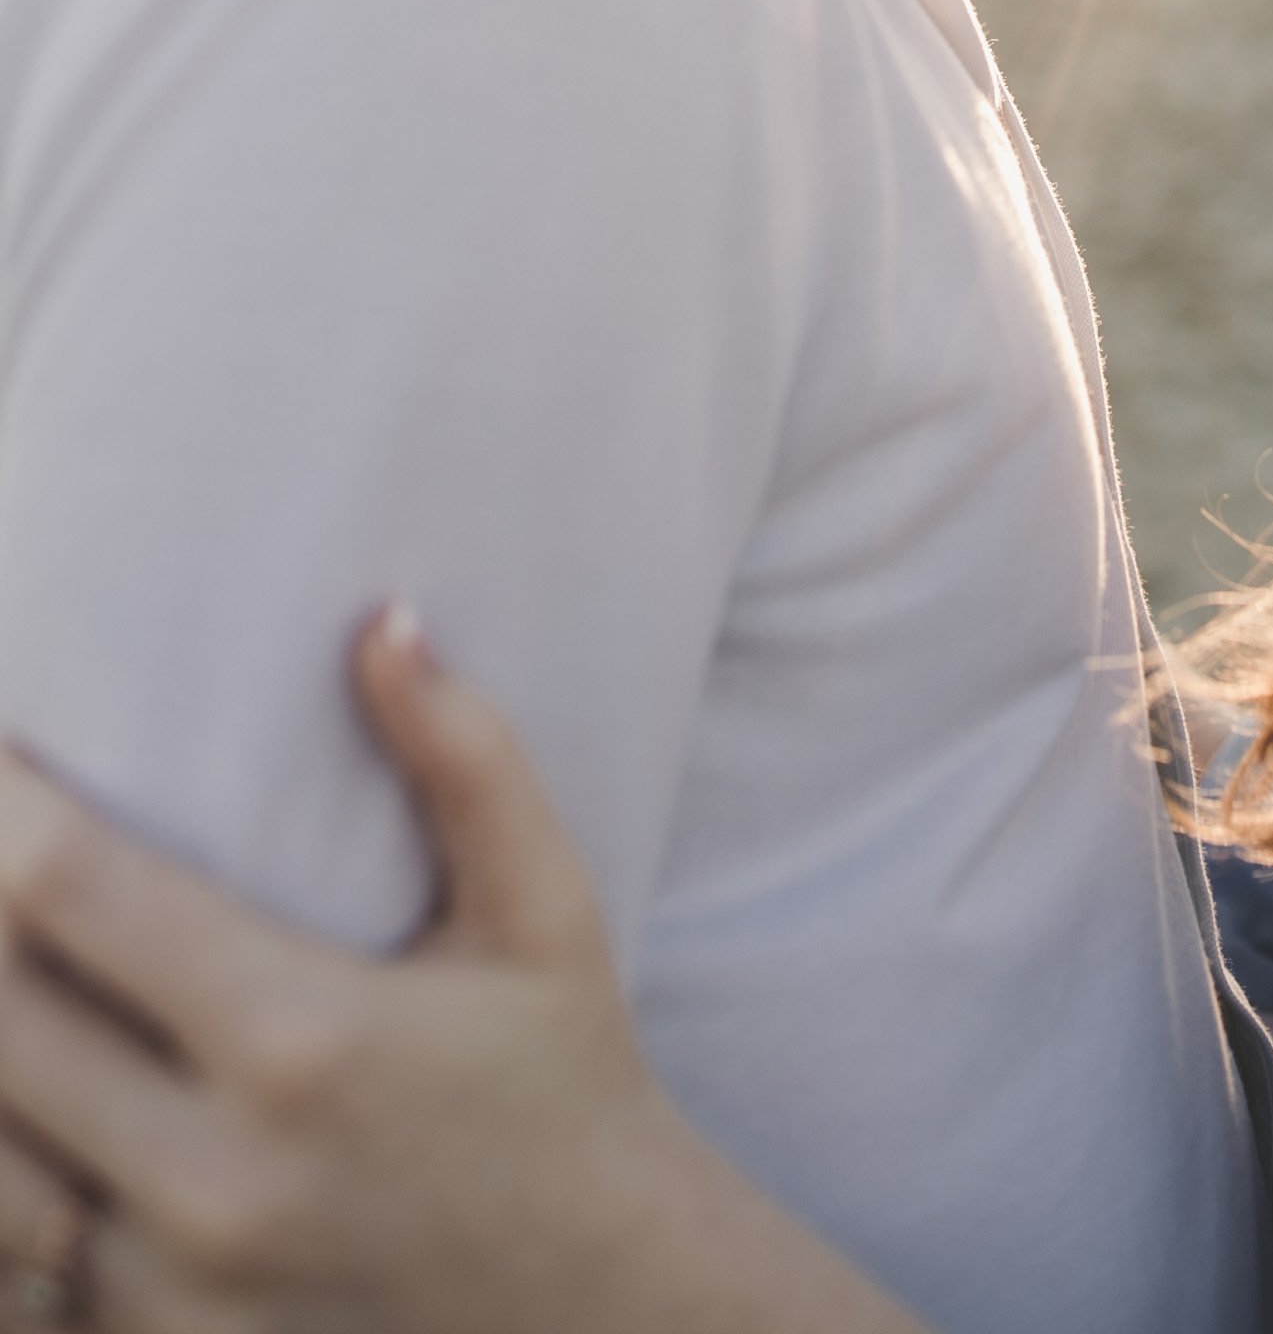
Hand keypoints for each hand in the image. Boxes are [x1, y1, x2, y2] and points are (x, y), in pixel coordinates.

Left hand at [0, 611, 921, 1332]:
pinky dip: (6, 1161)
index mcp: (304, 1037)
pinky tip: (36, 1084)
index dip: (1, 800)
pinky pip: (8, 1260)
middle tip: (1, 842)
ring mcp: (163, 1289)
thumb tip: (383, 623)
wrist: (596, 1314)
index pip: (67, 890)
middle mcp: (211, 1174)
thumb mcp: (545, 910)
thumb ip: (469, 758)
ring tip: (14, 952)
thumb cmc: (564, 1081)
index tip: (3, 746)